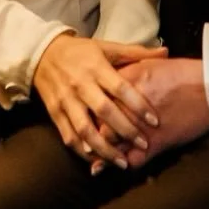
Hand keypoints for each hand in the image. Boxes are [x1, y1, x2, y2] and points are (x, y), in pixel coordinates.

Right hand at [32, 34, 164, 167]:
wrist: (43, 53)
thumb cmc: (81, 51)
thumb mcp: (107, 47)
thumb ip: (136, 52)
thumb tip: (165, 52)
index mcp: (96, 67)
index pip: (120, 88)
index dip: (138, 105)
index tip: (155, 120)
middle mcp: (81, 84)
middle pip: (104, 111)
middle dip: (125, 131)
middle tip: (144, 145)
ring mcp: (66, 100)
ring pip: (85, 129)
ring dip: (104, 149)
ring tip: (122, 162)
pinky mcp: (55, 113)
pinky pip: (68, 136)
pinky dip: (82, 151)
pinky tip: (97, 160)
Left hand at [93, 58, 208, 172]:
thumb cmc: (180, 72)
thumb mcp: (149, 62)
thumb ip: (127, 67)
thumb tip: (109, 75)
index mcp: (127, 79)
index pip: (98, 95)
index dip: (87, 105)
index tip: (81, 109)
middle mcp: (130, 102)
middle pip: (100, 120)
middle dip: (90, 129)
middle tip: (82, 135)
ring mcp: (142, 124)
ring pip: (113, 141)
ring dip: (102, 150)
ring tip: (93, 155)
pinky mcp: (157, 142)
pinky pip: (134, 158)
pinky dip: (124, 163)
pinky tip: (116, 165)